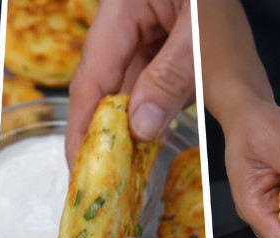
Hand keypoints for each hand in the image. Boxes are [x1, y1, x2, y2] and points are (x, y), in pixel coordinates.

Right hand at [65, 0, 194, 164]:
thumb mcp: (199, 35)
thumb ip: (170, 78)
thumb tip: (141, 127)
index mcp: (121, 7)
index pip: (90, 78)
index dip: (80, 127)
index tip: (80, 166)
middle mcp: (124, 20)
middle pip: (102, 85)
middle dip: (102, 133)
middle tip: (102, 178)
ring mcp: (143, 30)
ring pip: (125, 85)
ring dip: (127, 126)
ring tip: (124, 168)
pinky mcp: (162, 39)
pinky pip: (147, 80)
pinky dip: (149, 109)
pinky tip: (149, 138)